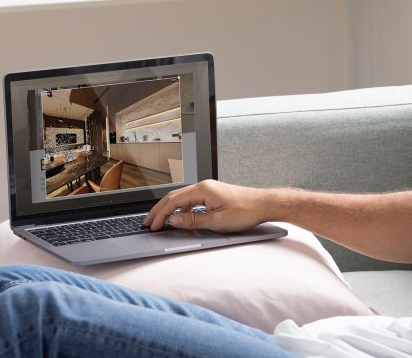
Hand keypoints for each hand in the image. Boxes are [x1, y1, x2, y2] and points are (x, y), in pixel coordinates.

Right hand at [143, 180, 269, 231]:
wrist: (263, 204)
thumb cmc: (245, 211)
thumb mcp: (217, 221)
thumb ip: (193, 221)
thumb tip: (174, 220)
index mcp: (202, 189)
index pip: (173, 201)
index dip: (160, 214)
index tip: (152, 225)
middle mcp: (203, 186)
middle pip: (174, 198)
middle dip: (160, 211)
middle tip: (148, 222)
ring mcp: (208, 190)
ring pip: (183, 199)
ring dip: (171, 211)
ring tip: (161, 222)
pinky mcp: (213, 195)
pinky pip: (192, 202)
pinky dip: (183, 211)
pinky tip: (181, 220)